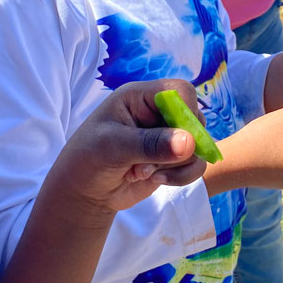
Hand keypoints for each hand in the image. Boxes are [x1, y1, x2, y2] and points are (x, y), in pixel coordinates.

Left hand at [47, 79, 206, 215]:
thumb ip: (150, 144)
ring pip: (198, 144)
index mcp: (140, 97)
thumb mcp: (113, 147)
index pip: (179, 91)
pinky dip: (182, 176)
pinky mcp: (172, 158)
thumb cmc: (89, 159)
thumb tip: (189, 143)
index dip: (187, 111)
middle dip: (183, 144)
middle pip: (194, 116)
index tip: (183, 138)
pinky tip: (157, 179)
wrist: (84, 192)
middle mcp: (157, 112)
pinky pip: (195, 164)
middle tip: (157, 161)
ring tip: (148, 172)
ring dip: (179, 164)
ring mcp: (167, 135)